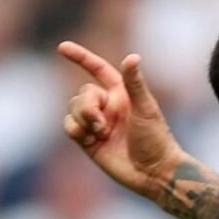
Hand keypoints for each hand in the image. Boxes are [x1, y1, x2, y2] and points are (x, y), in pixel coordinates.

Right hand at [58, 41, 186, 199]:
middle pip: (82, 93)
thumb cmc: (156, 139)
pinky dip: (75, 129)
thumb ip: (135, 84)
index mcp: (122, 95)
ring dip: (83, 118)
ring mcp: (97, 123)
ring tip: (100, 133)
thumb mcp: (146, 109)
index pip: (98, 70)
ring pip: (73, 108)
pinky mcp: (88, 140)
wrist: (153, 172)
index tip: (62, 47)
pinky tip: (90, 139)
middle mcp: (108, 106)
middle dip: (87, 106)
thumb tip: (132, 57)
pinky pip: (69, 125)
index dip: (81, 58)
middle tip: (102, 124)